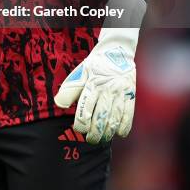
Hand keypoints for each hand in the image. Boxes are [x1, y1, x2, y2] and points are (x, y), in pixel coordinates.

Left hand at [54, 29, 136, 143]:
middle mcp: (106, 89)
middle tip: (90, 139)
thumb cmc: (95, 65)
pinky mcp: (131, 95)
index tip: (79, 129)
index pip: (85, 109)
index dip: (81, 124)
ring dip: (108, 132)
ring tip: (102, 139)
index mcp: (92, 84)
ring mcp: (120, 93)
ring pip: (114, 119)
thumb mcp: (80, 73)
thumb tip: (59, 103)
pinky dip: (124, 127)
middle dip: (94, 133)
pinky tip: (118, 133)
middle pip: (100, 117)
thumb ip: (70, 90)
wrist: (117, 50)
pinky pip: (128, 115)